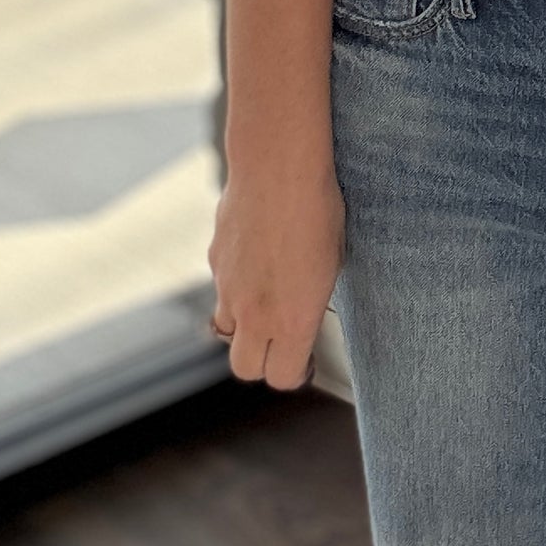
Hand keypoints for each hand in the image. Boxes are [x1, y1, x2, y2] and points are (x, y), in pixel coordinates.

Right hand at [206, 139, 347, 391]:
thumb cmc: (318, 211)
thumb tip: (299, 313)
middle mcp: (254, 312)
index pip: (280, 377)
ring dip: (243, 324)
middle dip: (262, 360)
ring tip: (268, 296)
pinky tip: (257, 255)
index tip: (304, 359)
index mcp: (291, 319)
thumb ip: (309, 301)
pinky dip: (235, 284)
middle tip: (281, 339)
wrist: (278, 167)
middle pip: (245, 368)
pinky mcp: (214, 260)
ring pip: (225, 329)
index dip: (294, 372)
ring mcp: (228, 288)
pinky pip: (222, 287)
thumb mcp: (332, 264)